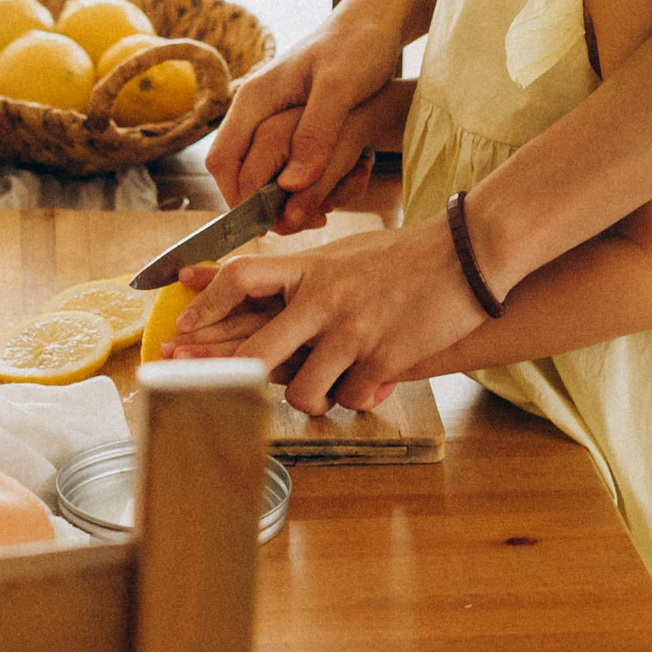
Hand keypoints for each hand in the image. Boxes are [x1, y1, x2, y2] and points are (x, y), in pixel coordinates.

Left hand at [161, 218, 481, 415]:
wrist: (467, 256)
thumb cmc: (404, 254)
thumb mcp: (342, 252)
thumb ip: (299, 272)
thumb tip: (246, 277)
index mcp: (310, 269)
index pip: (241, 279)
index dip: (208, 304)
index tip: (184, 327)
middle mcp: (324, 301)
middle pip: (258, 350)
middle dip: (229, 374)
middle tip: (208, 387)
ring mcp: (354, 333)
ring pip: (304, 392)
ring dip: (308, 399)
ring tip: (318, 392)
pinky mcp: (385, 359)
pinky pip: (352, 399)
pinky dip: (356, 400)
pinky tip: (365, 390)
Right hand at [207, 9, 407, 233]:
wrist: (378, 16)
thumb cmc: (359, 42)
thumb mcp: (341, 88)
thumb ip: (314, 134)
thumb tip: (289, 186)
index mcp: (254, 99)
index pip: (222, 161)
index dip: (239, 199)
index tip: (276, 223)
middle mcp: (257, 109)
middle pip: (239, 172)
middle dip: (267, 205)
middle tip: (311, 221)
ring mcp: (274, 115)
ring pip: (264, 172)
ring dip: (289, 198)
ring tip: (327, 209)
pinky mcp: (295, 121)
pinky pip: (287, 163)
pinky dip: (306, 183)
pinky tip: (336, 188)